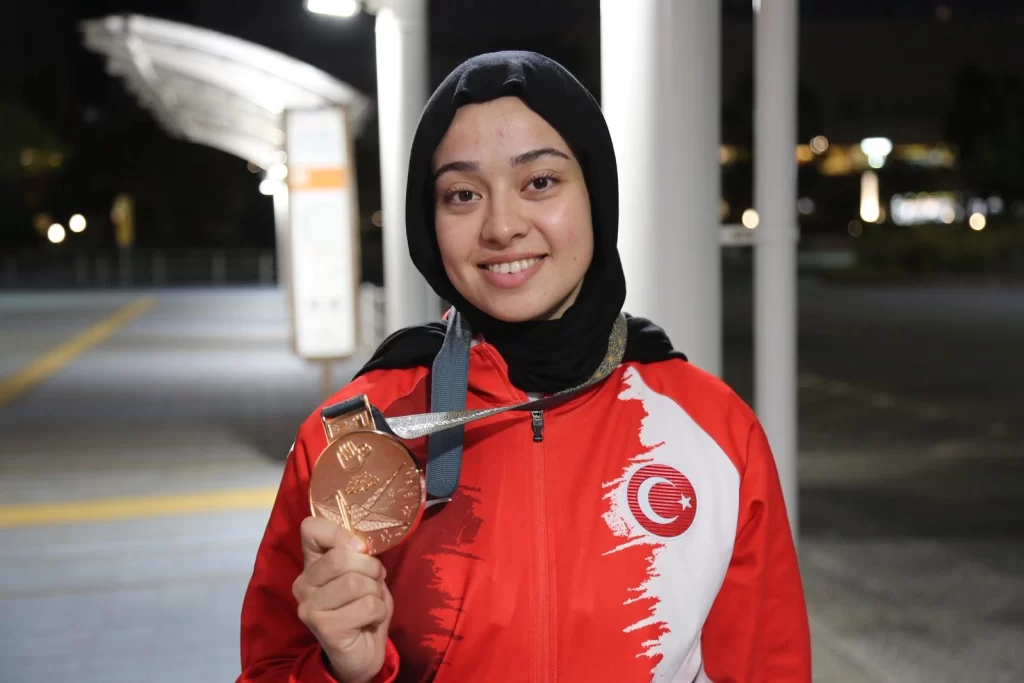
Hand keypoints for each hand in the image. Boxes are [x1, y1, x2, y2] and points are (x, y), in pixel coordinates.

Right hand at [293, 517, 392, 682]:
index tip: (361, 547)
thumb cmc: (362, 607)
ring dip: (376, 592)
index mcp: (311, 563)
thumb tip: (362, 544)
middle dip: (371, 568)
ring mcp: (309, 607)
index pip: (311, 528)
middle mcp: (302, 583)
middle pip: (341, 557)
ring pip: (356, 583)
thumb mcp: (363, 573)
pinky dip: (379, 611)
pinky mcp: (324, 628)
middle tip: (375, 582)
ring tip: (371, 603)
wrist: (361, 652)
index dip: (340, 532)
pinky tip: (370, 620)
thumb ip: (358, 555)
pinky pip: (367, 606)